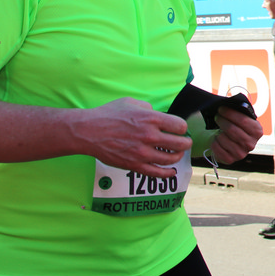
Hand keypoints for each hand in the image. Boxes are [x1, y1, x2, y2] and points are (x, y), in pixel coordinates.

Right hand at [77, 98, 191, 177]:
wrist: (89, 131)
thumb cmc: (108, 114)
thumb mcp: (130, 102)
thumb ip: (148, 107)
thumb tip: (157, 114)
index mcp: (151, 118)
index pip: (180, 126)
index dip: (182, 128)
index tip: (179, 129)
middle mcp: (150, 136)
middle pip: (180, 143)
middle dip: (185, 143)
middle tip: (184, 142)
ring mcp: (142, 152)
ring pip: (171, 159)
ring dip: (178, 156)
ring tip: (177, 154)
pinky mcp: (134, 165)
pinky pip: (156, 172)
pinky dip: (167, 173)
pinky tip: (172, 171)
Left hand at [209, 105, 263, 163]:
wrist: (231, 143)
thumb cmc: (237, 127)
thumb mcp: (243, 119)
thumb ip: (240, 111)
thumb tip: (230, 103)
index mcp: (257, 131)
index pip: (243, 121)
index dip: (230, 113)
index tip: (221, 109)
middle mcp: (251, 144)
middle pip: (232, 130)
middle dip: (222, 121)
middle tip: (217, 116)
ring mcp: (241, 154)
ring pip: (224, 139)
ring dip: (218, 132)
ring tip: (218, 129)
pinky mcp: (230, 160)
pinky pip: (218, 148)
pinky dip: (214, 142)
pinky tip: (217, 139)